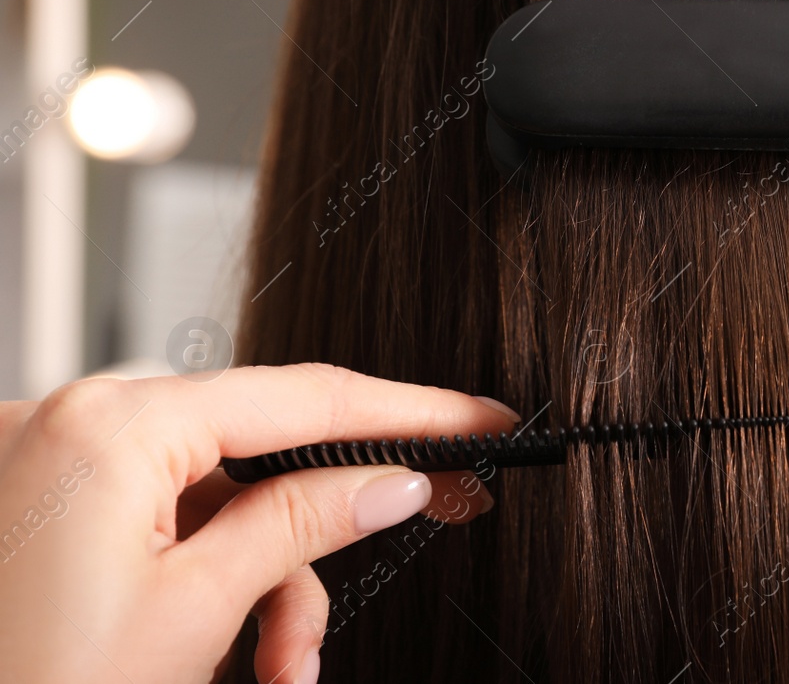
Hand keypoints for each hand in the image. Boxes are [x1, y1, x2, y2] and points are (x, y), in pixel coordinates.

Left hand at [0, 364, 517, 683]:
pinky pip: (159, 514)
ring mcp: (49, 460)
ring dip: (265, 581)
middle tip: (434, 520)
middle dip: (324, 529)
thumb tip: (394, 479)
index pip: (300, 396)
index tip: (481, 421)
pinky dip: (206, 578)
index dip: (409, 410)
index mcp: (109, 424)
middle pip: (259, 450)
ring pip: (214, 494)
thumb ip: (304, 523)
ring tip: (280, 667)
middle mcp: (72, 419)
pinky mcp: (42, 502)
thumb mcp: (196, 612)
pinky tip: (226, 655)